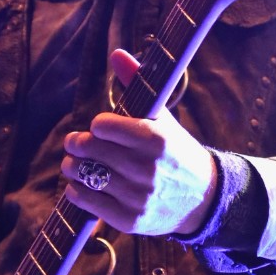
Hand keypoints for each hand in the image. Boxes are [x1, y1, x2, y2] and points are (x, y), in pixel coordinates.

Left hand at [61, 48, 217, 235]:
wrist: (202, 198)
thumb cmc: (175, 151)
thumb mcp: (163, 118)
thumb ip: (138, 85)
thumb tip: (118, 54)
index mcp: (155, 139)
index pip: (103, 125)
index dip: (97, 126)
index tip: (98, 127)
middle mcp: (147, 168)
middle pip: (91, 150)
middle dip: (77, 144)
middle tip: (74, 143)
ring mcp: (138, 196)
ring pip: (86, 176)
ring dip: (73, 168)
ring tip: (73, 164)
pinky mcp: (130, 220)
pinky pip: (89, 203)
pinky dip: (78, 193)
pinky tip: (79, 186)